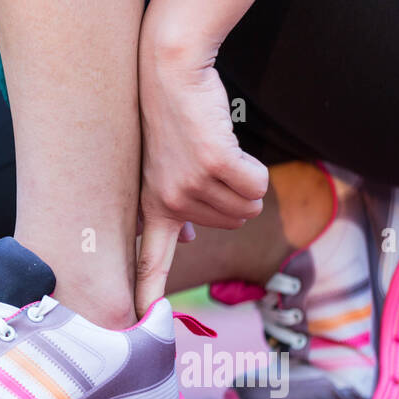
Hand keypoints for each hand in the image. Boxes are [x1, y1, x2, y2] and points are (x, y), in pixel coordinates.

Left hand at [134, 42, 267, 313]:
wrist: (170, 73)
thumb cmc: (172, 119)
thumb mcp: (162, 168)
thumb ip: (172, 207)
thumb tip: (183, 239)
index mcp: (153, 207)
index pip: (149, 262)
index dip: (149, 294)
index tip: (142, 325)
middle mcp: (169, 202)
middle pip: (231, 223)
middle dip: (232, 195)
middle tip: (208, 160)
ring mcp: (190, 184)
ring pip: (246, 207)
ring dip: (243, 179)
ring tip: (214, 150)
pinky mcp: (214, 164)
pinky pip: (257, 185)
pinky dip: (254, 167)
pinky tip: (228, 143)